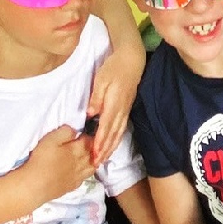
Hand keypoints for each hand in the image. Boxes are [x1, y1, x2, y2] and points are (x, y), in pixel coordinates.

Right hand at [22, 125, 95, 199]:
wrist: (35, 186)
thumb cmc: (41, 161)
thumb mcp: (51, 139)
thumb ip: (65, 131)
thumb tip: (74, 130)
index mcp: (79, 148)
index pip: (90, 138)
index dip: (87, 134)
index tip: (82, 133)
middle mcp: (84, 161)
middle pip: (93, 152)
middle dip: (91, 146)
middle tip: (83, 143)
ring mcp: (80, 175)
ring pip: (92, 165)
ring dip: (91, 160)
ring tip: (84, 156)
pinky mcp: (74, 185)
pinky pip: (85, 177)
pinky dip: (84, 172)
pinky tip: (79, 171)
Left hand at [87, 49, 141, 165]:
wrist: (132, 60)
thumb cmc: (114, 67)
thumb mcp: (101, 79)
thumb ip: (96, 98)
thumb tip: (90, 115)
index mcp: (114, 104)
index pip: (105, 127)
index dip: (99, 142)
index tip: (93, 154)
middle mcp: (122, 110)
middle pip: (113, 134)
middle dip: (105, 150)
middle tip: (96, 164)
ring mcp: (126, 110)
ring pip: (119, 133)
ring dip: (111, 147)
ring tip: (103, 159)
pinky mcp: (127, 108)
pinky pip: (121, 128)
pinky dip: (116, 139)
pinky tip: (112, 144)